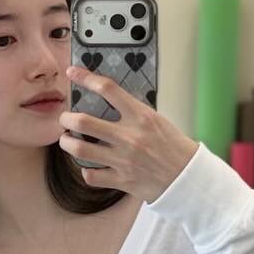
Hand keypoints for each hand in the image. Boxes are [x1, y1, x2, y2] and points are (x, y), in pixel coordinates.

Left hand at [58, 66, 198, 203]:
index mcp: (141, 116)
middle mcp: (129, 137)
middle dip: (66, 118)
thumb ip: (132, 112)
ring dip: (67, 142)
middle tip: (64, 118)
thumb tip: (105, 101)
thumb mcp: (157, 120)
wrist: (188, 177)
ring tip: (67, 140)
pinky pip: (91, 175)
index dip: (86, 78)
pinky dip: (86, 170)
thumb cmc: (173, 146)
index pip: (108, 89)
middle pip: (83, 121)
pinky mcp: (122, 180)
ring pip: (80, 149)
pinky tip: (88, 165)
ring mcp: (124, 160)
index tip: (73, 73)